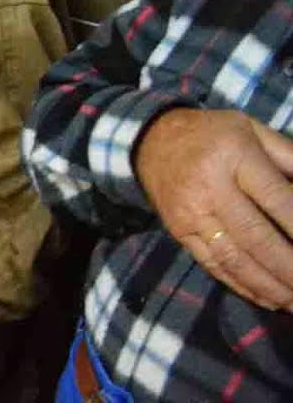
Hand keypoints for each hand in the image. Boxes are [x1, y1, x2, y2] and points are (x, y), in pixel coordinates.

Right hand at [136, 108, 292, 310]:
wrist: (151, 140)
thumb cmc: (214, 134)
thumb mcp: (253, 130)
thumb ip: (289, 157)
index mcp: (234, 155)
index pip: (279, 200)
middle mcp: (210, 187)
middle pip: (256, 237)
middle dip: (290, 268)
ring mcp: (191, 213)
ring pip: (234, 259)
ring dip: (270, 286)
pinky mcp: (179, 231)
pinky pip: (212, 264)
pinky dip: (243, 286)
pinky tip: (268, 299)